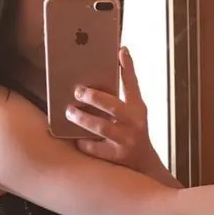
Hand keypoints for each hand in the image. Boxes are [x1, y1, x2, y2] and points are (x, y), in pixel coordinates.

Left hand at [66, 47, 173, 183]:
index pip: (133, 84)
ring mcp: (126, 140)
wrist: (144, 163)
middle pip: (113, 106)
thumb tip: (113, 63)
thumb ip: (123, 93)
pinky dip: (83, 141)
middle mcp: (134, 123)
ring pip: (101, 127)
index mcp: (138, 108)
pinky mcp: (116, 156)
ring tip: (69, 112)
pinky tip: (74, 137)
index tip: (121, 50)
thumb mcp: (134, 112)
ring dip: (83, 118)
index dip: (128, 67)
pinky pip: (95, 148)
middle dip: (94, 97)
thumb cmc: (133, 132)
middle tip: (77, 90)